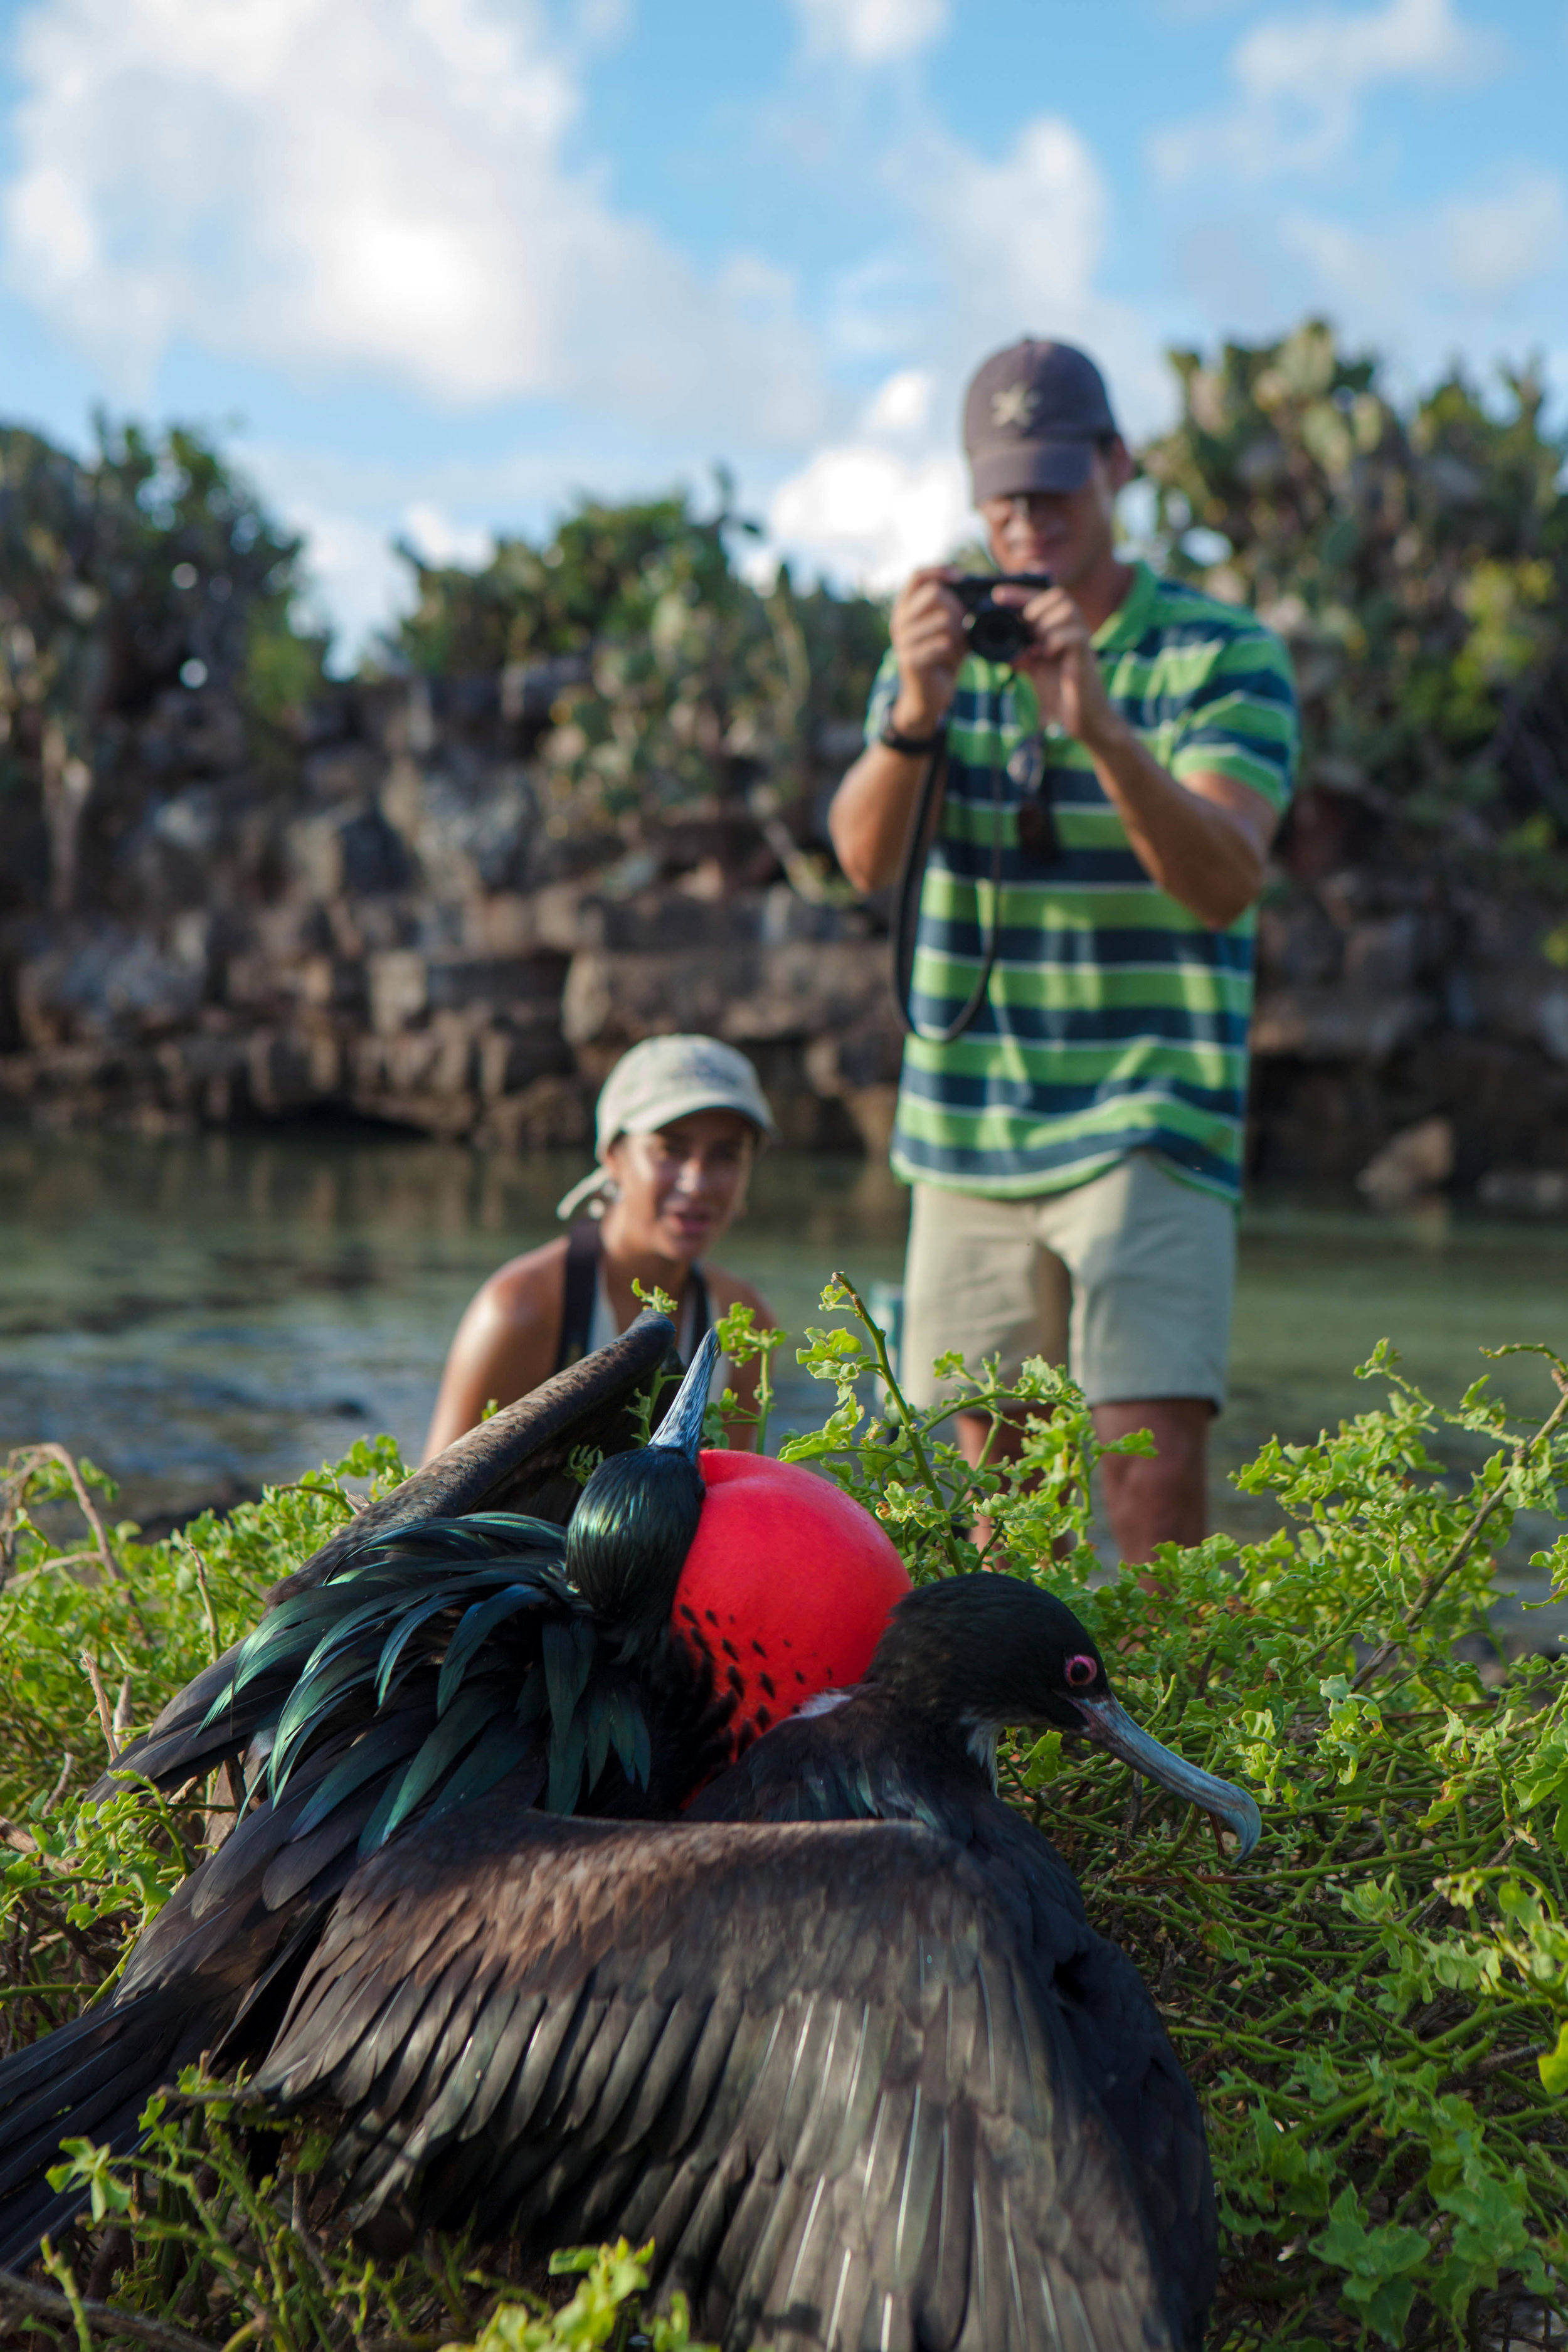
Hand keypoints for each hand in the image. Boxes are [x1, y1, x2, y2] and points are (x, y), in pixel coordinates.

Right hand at [888, 567, 963, 733]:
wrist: (928, 696)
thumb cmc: (940, 658)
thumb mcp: (948, 628)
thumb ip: (955, 607)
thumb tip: (975, 588)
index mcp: (905, 608)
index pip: (917, 576)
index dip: (940, 571)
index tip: (961, 578)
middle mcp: (899, 621)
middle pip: (933, 593)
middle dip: (956, 606)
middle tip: (963, 624)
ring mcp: (902, 641)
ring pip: (941, 619)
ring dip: (958, 631)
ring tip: (959, 645)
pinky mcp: (910, 660)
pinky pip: (941, 644)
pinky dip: (954, 650)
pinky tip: (954, 656)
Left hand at [994, 583, 1120, 750]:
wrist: (1082, 717)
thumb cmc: (1061, 691)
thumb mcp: (1034, 667)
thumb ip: (1020, 652)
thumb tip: (1000, 645)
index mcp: (1060, 628)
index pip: (1043, 598)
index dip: (1020, 593)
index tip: (997, 595)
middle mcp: (1073, 629)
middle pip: (1059, 595)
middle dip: (1036, 607)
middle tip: (1025, 630)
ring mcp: (1082, 641)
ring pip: (1068, 610)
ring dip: (1046, 625)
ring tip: (1037, 647)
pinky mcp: (1086, 656)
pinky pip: (1073, 635)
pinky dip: (1055, 641)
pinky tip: (1047, 656)